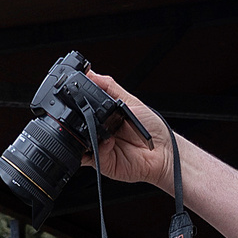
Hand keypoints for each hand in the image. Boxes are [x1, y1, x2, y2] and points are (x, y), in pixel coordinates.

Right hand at [82, 72, 175, 190]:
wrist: (164, 152)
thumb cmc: (152, 128)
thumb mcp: (129, 100)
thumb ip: (109, 87)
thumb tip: (91, 73)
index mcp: (103, 117)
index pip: (82, 110)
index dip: (75, 104)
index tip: (73, 95)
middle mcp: (99, 133)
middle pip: (76, 127)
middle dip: (76, 120)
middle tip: (85, 113)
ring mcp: (99, 149)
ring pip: (79, 144)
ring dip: (84, 137)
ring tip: (98, 129)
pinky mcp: (103, 163)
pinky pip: (92, 157)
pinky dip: (98, 149)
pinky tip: (110, 142)